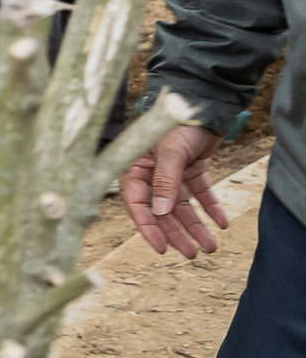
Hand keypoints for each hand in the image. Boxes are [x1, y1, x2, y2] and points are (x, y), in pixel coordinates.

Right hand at [122, 123, 228, 258]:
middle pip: (163, 211)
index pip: (138, 204)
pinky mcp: (191, 168)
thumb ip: (164, 182)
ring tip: (210, 246)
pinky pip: (201, 193)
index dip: (149, 227)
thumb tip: (160, 213)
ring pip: (183, 206)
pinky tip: (222, 223)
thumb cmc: (175, 123)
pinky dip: (211, 207)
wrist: (201, 102)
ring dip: (196, 226)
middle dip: (177, 233)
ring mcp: (172, 172)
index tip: (162, 248)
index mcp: (135, 168)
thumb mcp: (168, 153)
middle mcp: (151, 173)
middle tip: (192, 255)